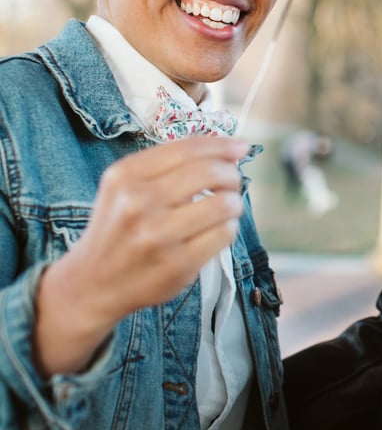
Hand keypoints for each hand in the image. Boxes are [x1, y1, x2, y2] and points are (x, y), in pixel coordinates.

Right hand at [33, 136, 251, 376]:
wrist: (92, 283)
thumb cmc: (120, 228)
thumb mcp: (126, 188)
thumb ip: (170, 167)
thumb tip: (229, 152)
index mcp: (125, 176)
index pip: (187, 149)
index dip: (222, 145)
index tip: (241, 147)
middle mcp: (138, 202)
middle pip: (210, 172)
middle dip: (231, 175)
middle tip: (233, 182)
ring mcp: (157, 235)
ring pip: (223, 204)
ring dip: (235, 203)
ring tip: (228, 207)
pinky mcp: (176, 265)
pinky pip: (224, 234)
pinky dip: (229, 228)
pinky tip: (218, 230)